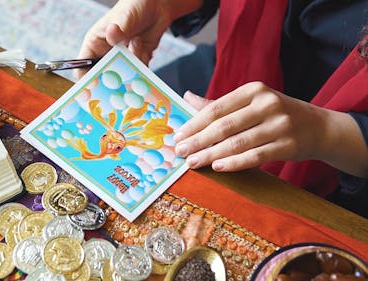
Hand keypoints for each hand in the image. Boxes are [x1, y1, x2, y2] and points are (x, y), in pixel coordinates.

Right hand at [74, 0, 201, 78]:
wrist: (158, 6)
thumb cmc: (134, 6)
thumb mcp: (124, 16)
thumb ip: (119, 28)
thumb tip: (113, 35)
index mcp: (94, 45)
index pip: (83, 68)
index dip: (85, 81)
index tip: (90, 91)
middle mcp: (106, 56)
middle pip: (103, 79)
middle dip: (110, 83)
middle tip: (117, 84)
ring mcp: (123, 61)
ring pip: (123, 78)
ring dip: (131, 68)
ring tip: (137, 42)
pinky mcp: (138, 63)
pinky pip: (139, 75)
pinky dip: (143, 69)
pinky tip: (143, 47)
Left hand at [174, 82, 367, 176]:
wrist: (318, 127)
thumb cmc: (274, 114)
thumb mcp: (249, 103)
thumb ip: (218, 104)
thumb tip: (187, 97)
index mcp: (253, 90)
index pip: (216, 109)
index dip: (194, 124)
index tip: (177, 136)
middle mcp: (267, 104)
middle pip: (224, 126)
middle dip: (198, 141)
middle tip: (180, 152)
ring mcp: (280, 124)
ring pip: (237, 143)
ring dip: (211, 154)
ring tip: (193, 163)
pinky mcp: (288, 145)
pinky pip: (256, 156)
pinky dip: (235, 163)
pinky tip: (218, 167)